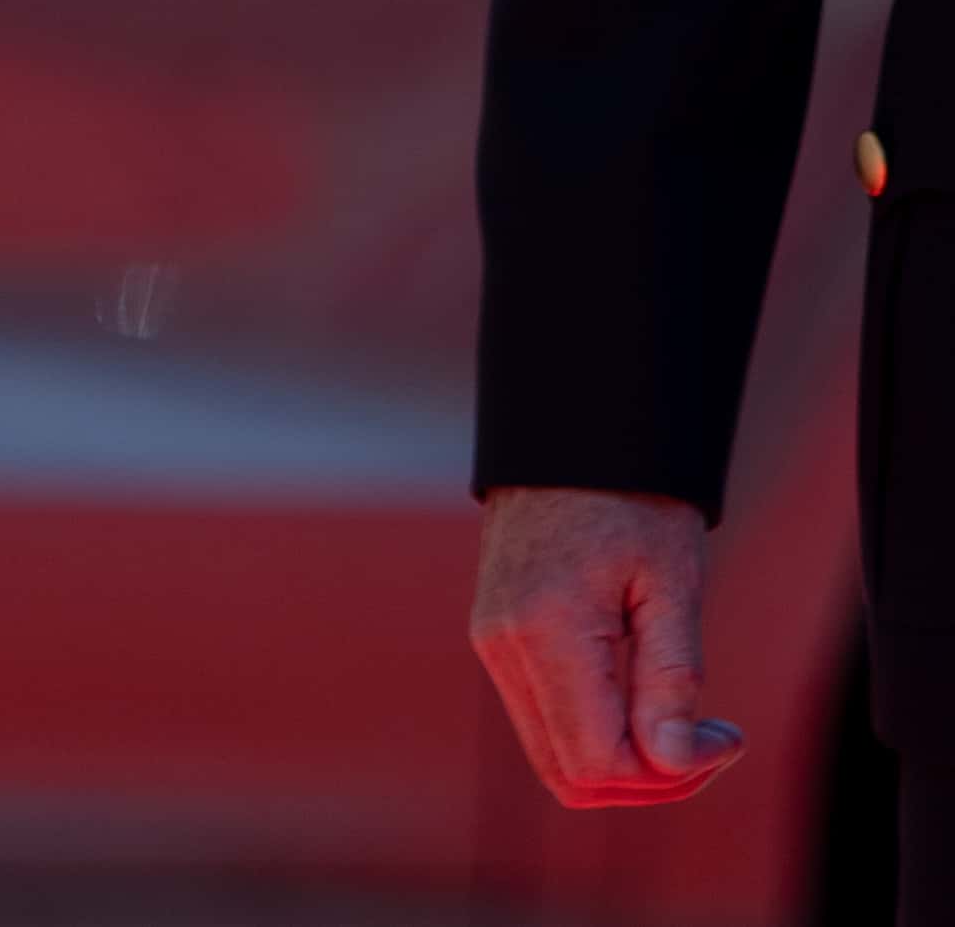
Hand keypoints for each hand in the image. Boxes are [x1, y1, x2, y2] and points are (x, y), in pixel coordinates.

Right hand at [474, 484, 744, 805]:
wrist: (570, 438)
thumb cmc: (633, 503)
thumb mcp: (672, 585)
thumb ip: (670, 680)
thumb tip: (672, 764)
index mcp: (545, 631)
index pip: (598, 762)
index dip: (672, 775)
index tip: (725, 732)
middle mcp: (502, 646)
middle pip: (569, 776)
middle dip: (651, 780)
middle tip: (711, 737)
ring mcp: (492, 645)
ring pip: (554, 758)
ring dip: (627, 761)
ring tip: (686, 717)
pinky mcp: (498, 641)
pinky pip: (546, 722)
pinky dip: (601, 734)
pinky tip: (646, 698)